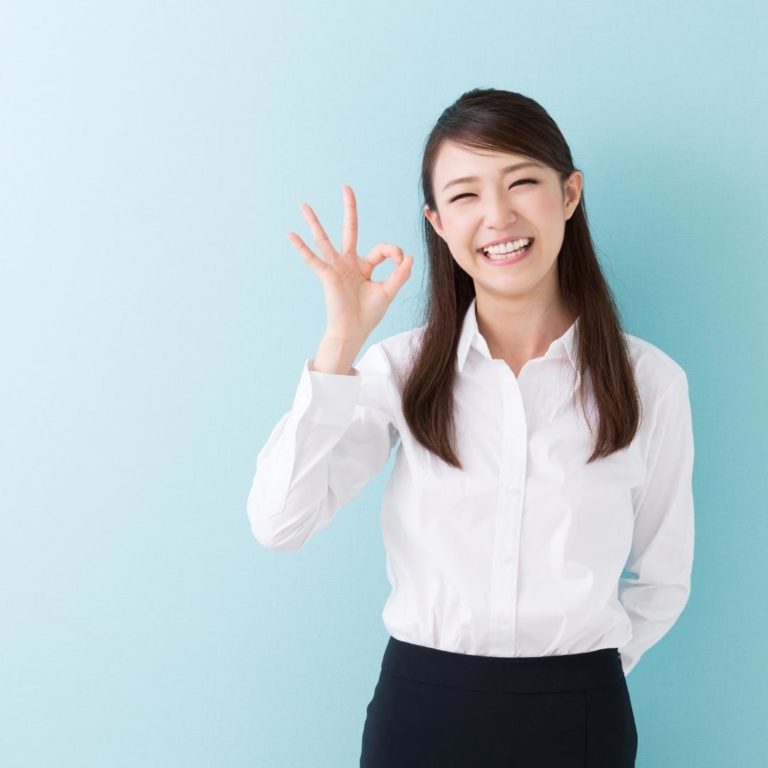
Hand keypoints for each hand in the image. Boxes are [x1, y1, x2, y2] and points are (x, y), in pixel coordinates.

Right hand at [287, 185, 412, 345]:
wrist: (353, 331)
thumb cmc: (368, 315)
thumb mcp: (389, 292)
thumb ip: (400, 274)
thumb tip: (409, 257)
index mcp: (364, 267)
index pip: (382, 250)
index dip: (394, 252)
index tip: (401, 262)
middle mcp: (349, 263)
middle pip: (350, 229)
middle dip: (350, 209)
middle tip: (346, 188)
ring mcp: (336, 267)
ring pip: (325, 239)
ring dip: (314, 222)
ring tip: (304, 205)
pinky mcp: (327, 275)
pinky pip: (312, 258)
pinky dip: (301, 247)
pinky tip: (291, 235)